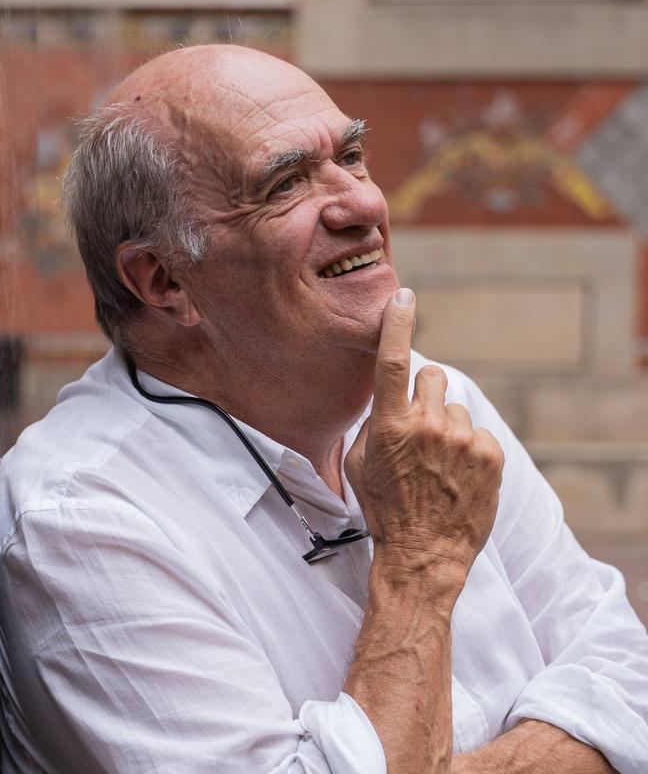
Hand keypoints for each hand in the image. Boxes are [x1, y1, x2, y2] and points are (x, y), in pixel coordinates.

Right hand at [345, 289, 503, 576]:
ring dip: (447, 426)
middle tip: (418, 426)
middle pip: (432, 376)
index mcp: (390, 426)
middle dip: (425, 393)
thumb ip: (373, 425)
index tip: (403, 297)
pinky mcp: (491, 457)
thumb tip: (388, 401)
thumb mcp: (360, 465)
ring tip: (438, 464)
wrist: (424, 555)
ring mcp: (463, 441)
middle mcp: (429, 426)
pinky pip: (478, 433)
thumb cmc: (385, 510)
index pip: (392, 362)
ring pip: (456, 408)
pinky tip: (457, 475)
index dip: (397, 324)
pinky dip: (469, 449)